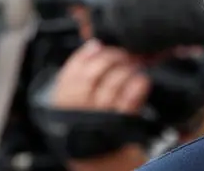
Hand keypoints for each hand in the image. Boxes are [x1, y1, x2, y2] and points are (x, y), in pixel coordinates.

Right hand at [52, 41, 151, 170]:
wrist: (102, 164)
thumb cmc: (91, 128)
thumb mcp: (77, 106)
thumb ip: (81, 78)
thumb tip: (94, 45)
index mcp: (61, 107)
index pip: (69, 74)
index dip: (84, 55)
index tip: (98, 45)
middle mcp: (77, 114)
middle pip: (91, 76)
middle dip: (110, 57)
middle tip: (123, 52)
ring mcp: (99, 121)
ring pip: (112, 85)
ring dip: (127, 69)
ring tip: (136, 64)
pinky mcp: (121, 127)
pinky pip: (129, 100)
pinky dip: (137, 85)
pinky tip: (142, 80)